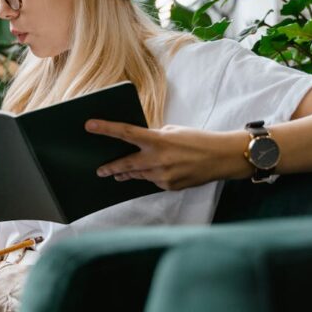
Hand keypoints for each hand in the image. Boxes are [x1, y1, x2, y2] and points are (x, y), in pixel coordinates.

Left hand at [85, 120, 251, 189]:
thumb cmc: (197, 140)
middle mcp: (158, 160)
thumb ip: (154, 137)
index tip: (89, 125)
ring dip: (127, 173)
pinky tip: (154, 172)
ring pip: (138, 175)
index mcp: (158, 140)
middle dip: (110, 167)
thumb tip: (138, 144)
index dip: (106, 128)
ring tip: (116, 173)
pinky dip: (151, 176)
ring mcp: (164, 176)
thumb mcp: (173, 132)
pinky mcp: (170, 186)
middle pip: (126, 164)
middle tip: (99, 170)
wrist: (222, 157)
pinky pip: (154, 181)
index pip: (126, 133)